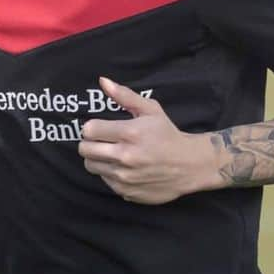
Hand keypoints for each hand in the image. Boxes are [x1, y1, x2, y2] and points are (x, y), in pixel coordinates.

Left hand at [78, 77, 210, 203]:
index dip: (92, 127)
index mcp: (130, 133)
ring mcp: (125, 177)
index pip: (90, 130)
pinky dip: (109, 173)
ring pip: (91, 166)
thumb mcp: (151, 110)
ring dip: (97, 158)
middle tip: (101, 140)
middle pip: (85, 150)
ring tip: (110, 153)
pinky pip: (104, 180)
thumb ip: (125, 96)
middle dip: (89, 143)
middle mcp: (125, 156)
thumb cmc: (168, 135)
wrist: (189, 166)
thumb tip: (102, 81)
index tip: (100, 128)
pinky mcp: (126, 192)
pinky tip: (123, 167)